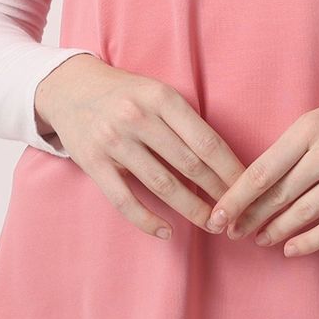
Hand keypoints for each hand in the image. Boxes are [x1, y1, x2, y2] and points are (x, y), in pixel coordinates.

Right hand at [34, 55, 246, 241]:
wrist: (70, 87)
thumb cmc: (125, 93)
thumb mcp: (157, 92)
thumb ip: (184, 120)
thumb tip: (223, 161)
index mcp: (161, 97)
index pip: (205, 140)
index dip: (230, 168)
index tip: (248, 187)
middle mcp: (137, 118)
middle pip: (189, 164)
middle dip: (218, 192)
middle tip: (236, 212)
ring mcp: (113, 142)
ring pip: (162, 185)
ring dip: (191, 209)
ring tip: (212, 224)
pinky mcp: (93, 163)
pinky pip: (125, 200)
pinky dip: (148, 220)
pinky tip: (167, 231)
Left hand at [204, 72, 318, 256]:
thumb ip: (295, 145)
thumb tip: (260, 180)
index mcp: (311, 127)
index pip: (262, 170)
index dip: (237, 198)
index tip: (219, 214)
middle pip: (279, 195)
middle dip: (251, 218)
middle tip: (233, 232)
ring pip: (305, 213)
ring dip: (277, 230)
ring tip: (259, 239)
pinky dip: (311, 240)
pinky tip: (292, 248)